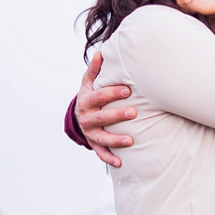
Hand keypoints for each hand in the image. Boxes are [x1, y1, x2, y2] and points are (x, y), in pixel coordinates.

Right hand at [77, 52, 137, 167]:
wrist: (79, 114)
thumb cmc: (91, 94)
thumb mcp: (89, 80)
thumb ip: (96, 68)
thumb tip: (102, 51)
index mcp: (86, 100)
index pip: (99, 96)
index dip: (113, 93)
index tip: (128, 90)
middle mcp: (87, 117)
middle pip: (102, 117)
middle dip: (117, 115)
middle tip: (134, 112)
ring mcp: (90, 132)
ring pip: (102, 138)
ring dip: (116, 140)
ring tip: (131, 140)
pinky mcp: (93, 143)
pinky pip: (101, 153)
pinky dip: (110, 158)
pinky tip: (121, 162)